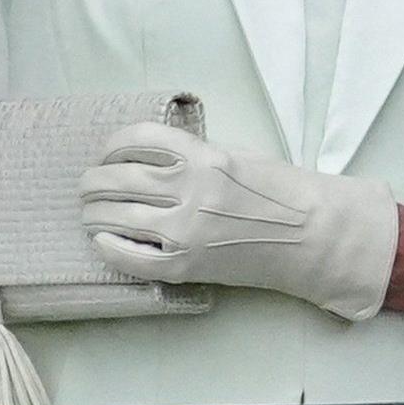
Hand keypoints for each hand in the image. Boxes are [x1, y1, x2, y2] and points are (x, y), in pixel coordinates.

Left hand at [79, 123, 403, 324]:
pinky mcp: (184, 265)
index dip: (111, 145)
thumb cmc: (284, 193)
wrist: (315, 237)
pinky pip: (127, 255)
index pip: (137, 138)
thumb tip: (151, 157)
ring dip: (93, 212)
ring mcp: (185, 230)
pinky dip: (106, 246)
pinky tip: (102, 240)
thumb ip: (195, 155)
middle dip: (92, 182)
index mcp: (206, 157)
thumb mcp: (239, 157)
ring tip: (91, 213)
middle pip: (116, 178)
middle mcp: (191, 191)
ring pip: (113, 215)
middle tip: (88, 186)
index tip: (106, 154)